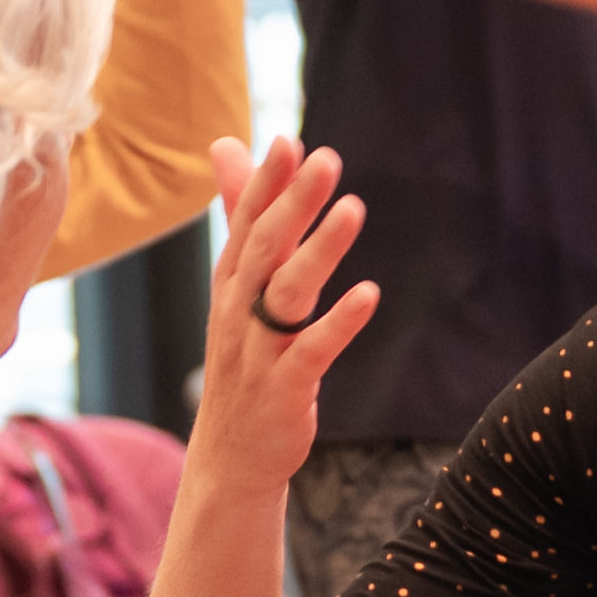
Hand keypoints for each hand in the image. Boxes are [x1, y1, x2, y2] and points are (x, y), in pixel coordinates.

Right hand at [186, 136, 381, 498]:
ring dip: (319, 251)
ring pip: (286, 293)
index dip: (265, 183)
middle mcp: (237, 312)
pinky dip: (340, 322)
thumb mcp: (236, 286)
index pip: (245, 224)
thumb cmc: (243, 360)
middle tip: (327, 159)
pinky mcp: (284, 389)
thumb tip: (228, 145)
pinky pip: (313, 350)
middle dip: (294, 203)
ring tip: (352, 209)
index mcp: (230, 284)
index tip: (288, 140)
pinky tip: (369, 294)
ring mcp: (258, 351)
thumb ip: (241, 215)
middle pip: (265, 249)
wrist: (230, 456)